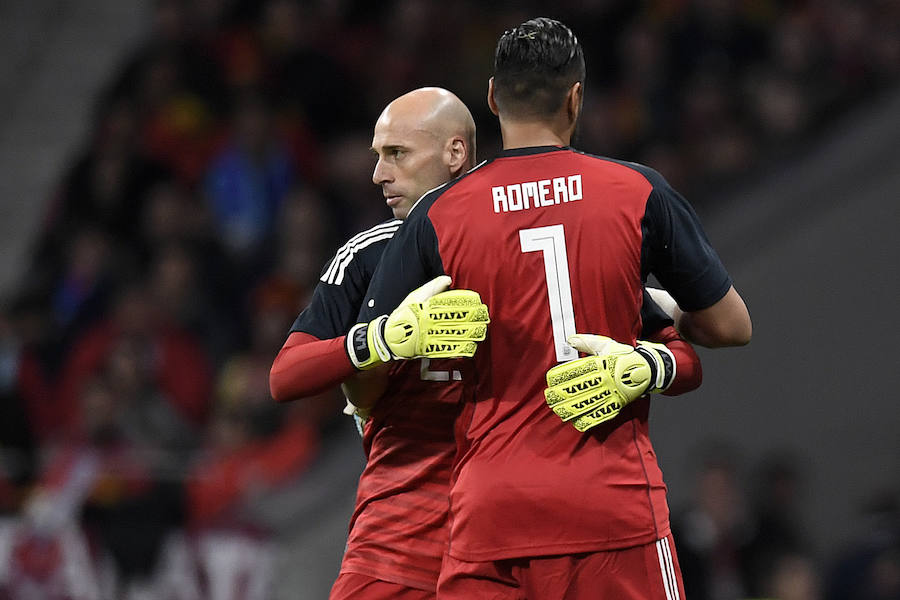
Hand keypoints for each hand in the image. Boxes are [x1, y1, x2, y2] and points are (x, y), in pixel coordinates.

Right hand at [347, 276, 489, 369]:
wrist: (389, 337)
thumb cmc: (404, 314)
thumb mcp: (415, 296)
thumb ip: (432, 288)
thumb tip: (449, 279)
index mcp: (429, 308)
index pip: (453, 304)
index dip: (468, 303)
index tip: (479, 302)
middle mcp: (431, 322)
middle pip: (457, 319)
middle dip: (474, 318)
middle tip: (486, 316)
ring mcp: (431, 336)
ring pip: (455, 334)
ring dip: (471, 333)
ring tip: (483, 330)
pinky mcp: (430, 349)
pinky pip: (449, 349)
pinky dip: (461, 348)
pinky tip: (472, 346)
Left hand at [544, 334, 674, 431]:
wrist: (647, 368)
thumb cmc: (624, 356)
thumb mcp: (606, 345)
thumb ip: (587, 342)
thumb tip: (570, 340)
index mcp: (600, 364)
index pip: (576, 371)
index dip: (561, 377)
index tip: (550, 380)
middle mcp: (604, 379)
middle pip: (578, 388)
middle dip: (561, 394)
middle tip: (549, 397)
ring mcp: (611, 393)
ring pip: (587, 403)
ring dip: (571, 408)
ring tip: (558, 410)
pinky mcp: (617, 403)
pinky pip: (601, 413)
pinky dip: (589, 419)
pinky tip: (577, 422)